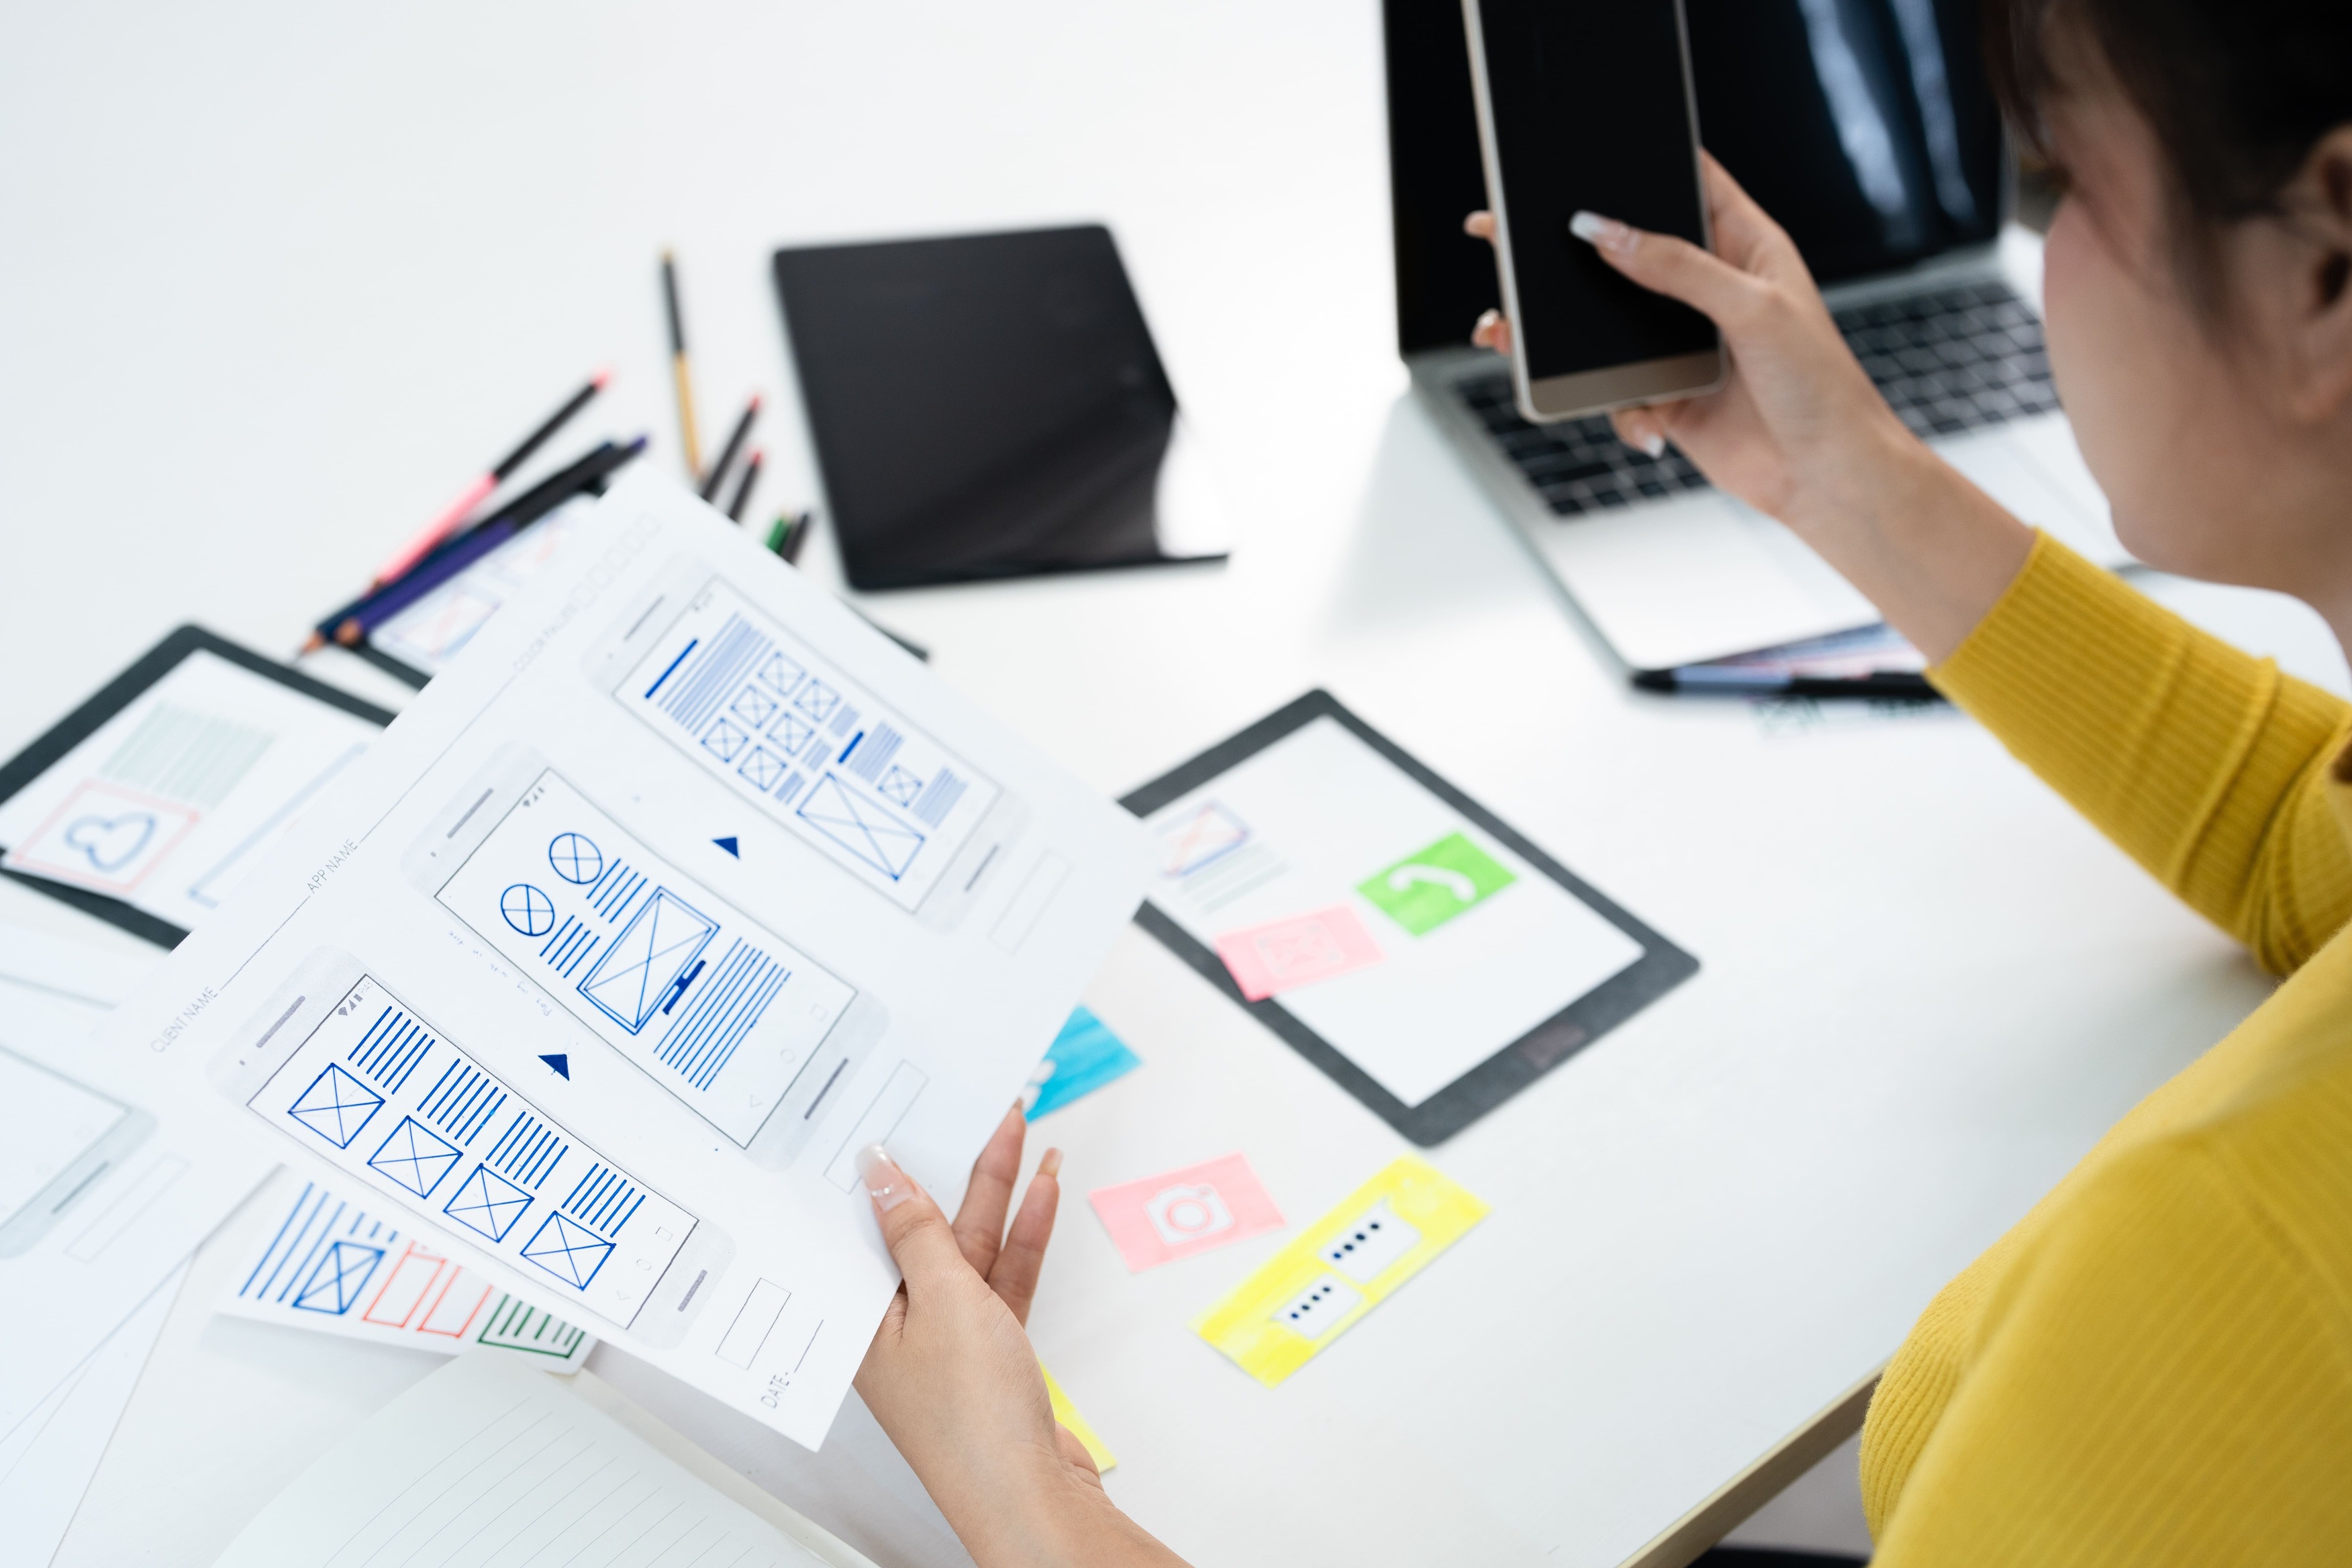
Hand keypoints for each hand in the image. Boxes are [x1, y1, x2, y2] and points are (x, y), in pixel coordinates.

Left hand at [853, 1105, 1187, 1567]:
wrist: (1030, 1492)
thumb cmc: (971, 1418)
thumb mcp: (941, 1299)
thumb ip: (917, 1231)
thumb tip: (883, 1173)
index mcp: (859, 1319)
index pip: (861, 1226)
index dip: (881, 1170)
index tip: (898, 1118)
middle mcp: (896, 1326)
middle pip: (924, 1229)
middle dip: (957, 1169)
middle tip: (978, 1112)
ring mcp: (947, 1337)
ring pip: (970, 1247)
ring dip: (1000, 1193)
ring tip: (1018, 1132)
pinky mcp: (990, 1349)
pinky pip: (1003, 1276)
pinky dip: (1023, 1237)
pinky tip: (1042, 1196)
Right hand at [1466, 153, 2034, 660]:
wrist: (1827, 478)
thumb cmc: (1822, 386)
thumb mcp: (1755, 309)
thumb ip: (1679, 267)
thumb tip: (1607, 231)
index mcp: (1744, 246)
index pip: (1687, 182)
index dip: (1639, 160)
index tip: (1579, 151)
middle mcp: (1708, 288)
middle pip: (1624, 251)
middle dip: (1566, 249)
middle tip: (1502, 233)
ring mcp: (1683, 343)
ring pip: (1603, 324)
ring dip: (1559, 334)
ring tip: (1507, 332)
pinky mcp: (1665, 394)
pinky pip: (1614, 391)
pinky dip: (1617, 410)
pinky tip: (1648, 426)